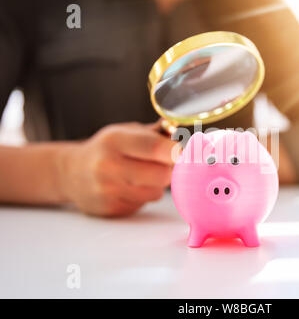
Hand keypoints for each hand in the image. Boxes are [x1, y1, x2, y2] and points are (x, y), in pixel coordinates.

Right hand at [58, 122, 176, 216]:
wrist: (71, 173)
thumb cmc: (106, 149)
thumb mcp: (125, 132)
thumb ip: (154, 133)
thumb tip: (179, 132)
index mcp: (114, 141)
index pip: (153, 147)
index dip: (175, 151)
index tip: (183, 151)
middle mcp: (109, 166)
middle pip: (161, 175)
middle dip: (169, 169)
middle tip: (163, 163)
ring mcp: (108, 191)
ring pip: (156, 192)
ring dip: (156, 184)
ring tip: (141, 174)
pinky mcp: (111, 209)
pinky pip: (144, 203)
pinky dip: (143, 195)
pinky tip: (129, 186)